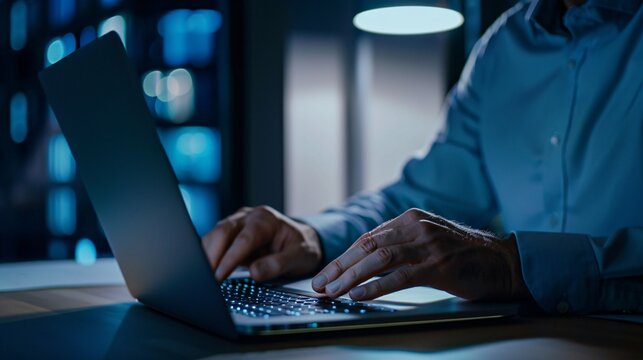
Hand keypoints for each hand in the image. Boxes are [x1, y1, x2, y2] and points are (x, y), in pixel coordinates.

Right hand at [202, 206, 321, 281]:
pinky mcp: (230, 234)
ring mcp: (237, 223)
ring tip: (203, 278)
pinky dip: (208, 256)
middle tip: (205, 280)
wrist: (302, 240)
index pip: (244, 239)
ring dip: (206, 256)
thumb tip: (255, 273)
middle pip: (222, 232)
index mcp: (266, 219)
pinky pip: (214, 242)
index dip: (229, 259)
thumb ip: (277, 265)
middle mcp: (249, 217)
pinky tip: (206, 271)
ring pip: (214, 235)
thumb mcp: (298, 258)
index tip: (218, 277)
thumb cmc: (301, 248)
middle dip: (211, 256)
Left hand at [311, 208, 529, 300]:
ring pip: (378, 259)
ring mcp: (427, 245)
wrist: (502, 261)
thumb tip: (365, 260)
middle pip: (366, 246)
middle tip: (320, 285)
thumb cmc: (463, 254)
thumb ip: (401, 243)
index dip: (343, 257)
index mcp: (410, 219)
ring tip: (333, 292)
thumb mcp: (428, 239)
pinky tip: (359, 295)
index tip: (326, 273)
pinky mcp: (438, 266)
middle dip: (339, 267)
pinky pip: (399, 276)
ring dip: (350, 277)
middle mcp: (415, 227)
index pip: (367, 238)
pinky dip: (375, 287)